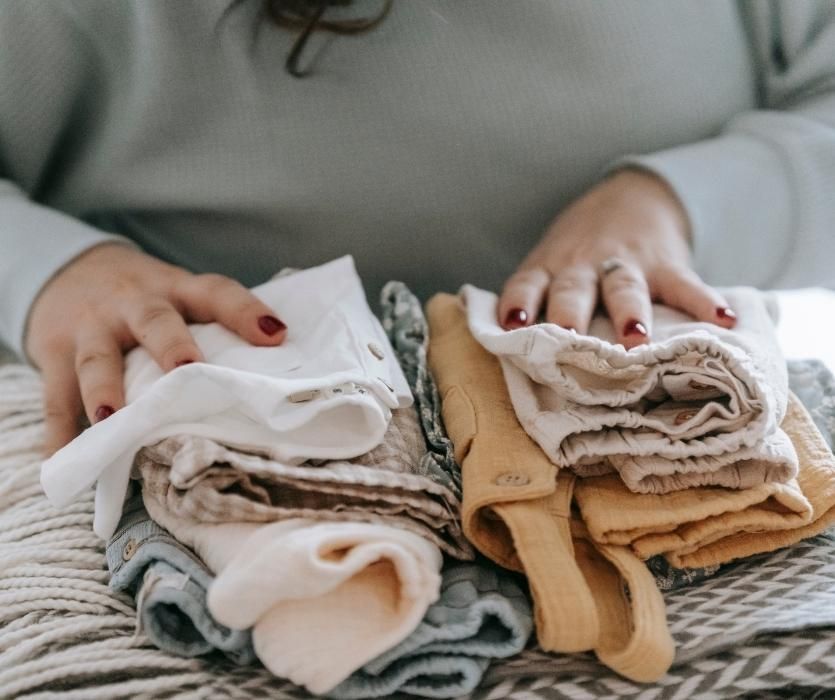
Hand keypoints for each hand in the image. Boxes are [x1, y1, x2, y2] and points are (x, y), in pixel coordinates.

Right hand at [26, 243, 287, 454]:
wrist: (66, 270)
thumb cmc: (144, 299)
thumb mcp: (177, 296)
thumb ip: (212, 328)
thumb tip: (275, 379)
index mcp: (176, 290)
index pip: (216, 292)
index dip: (245, 311)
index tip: (275, 334)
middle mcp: (134, 303)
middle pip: (154, 320)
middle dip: (171, 344)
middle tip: (188, 369)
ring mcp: (91, 328)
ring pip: (97, 357)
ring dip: (104, 388)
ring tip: (111, 417)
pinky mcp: (54, 354)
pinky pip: (55, 396)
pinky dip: (59, 431)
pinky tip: (64, 459)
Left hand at [498, 169, 736, 346]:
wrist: (631, 196)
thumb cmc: (578, 252)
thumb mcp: (550, 265)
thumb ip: (536, 303)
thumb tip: (512, 359)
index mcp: (549, 268)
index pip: (527, 283)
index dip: (518, 301)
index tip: (511, 322)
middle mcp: (583, 267)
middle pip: (574, 289)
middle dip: (570, 313)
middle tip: (568, 338)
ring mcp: (626, 264)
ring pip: (625, 288)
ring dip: (630, 313)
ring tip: (636, 338)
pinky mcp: (666, 265)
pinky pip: (685, 285)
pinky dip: (705, 303)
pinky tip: (722, 320)